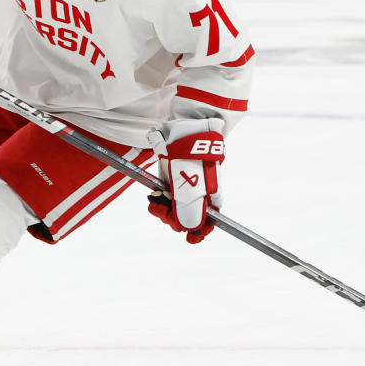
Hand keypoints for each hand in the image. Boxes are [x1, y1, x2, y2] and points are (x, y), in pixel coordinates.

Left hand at [147, 118, 224, 242]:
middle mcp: (199, 192)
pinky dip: (159, 199)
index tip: (190, 238)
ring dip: (163, 208)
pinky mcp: (172, 177)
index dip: (199, 231)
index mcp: (210, 195)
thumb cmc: (191, 155)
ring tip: (155, 200)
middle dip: (173, 218)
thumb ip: (188, 208)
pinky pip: (166, 195)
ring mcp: (185, 184)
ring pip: (175, 208)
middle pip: (188, 217)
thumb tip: (189, 230)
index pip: (208, 221)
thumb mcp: (189, 184)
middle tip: (160, 209)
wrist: (185, 126)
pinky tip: (154, 197)